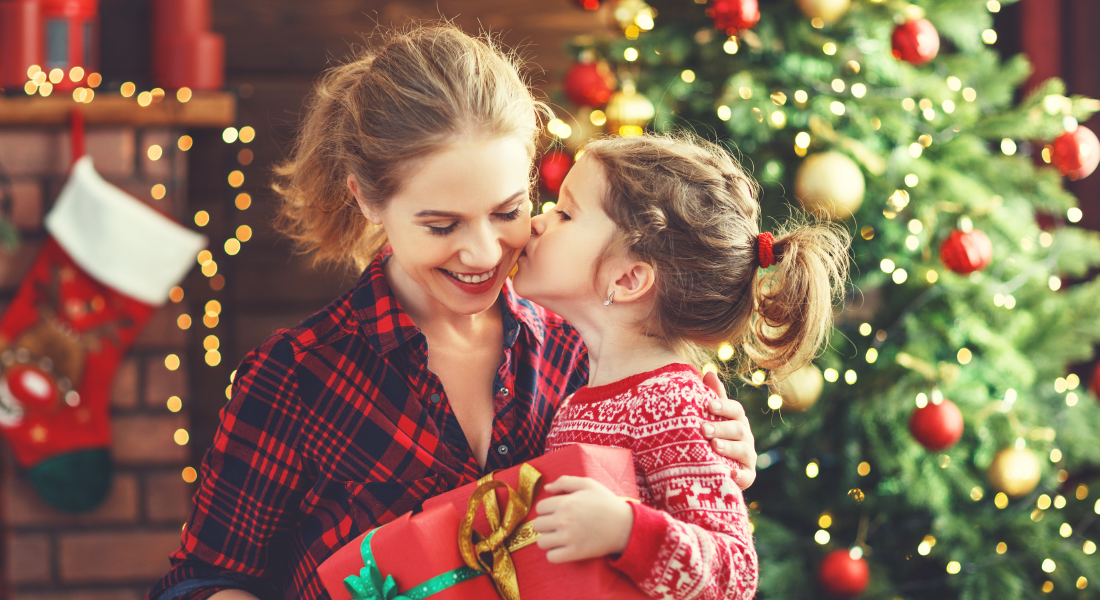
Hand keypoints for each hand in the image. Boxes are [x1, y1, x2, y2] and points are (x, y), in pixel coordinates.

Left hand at [530, 476, 633, 562]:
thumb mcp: (588, 484)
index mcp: (566, 502)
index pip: (540, 508)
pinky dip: (554, 554)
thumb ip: (565, 482)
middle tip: (557, 525)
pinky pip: (551, 557)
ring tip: (559, 537)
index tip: (556, 512)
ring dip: (548, 540)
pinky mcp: (575, 553)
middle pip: (538, 525)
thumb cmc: (607, 503)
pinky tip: (563, 548)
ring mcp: (569, 538)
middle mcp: (564, 520)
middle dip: (545, 524)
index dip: (547, 509)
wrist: (625, 526)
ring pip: (542, 542)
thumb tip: (547, 488)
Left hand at [701, 370, 756, 489]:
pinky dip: (739, 475)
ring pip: (744, 451)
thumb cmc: (712, 437)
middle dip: (721, 428)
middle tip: (703, 428)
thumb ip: (713, 397)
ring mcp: (748, 457)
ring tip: (714, 446)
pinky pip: (746, 476)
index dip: (724, 406)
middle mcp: (745, 437)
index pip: (735, 410)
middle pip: (738, 429)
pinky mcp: (747, 476)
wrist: (715, 468)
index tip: (709, 405)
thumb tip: (709, 372)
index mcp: (737, 420)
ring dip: (729, 448)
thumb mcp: (712, 417)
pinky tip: (730, 472)